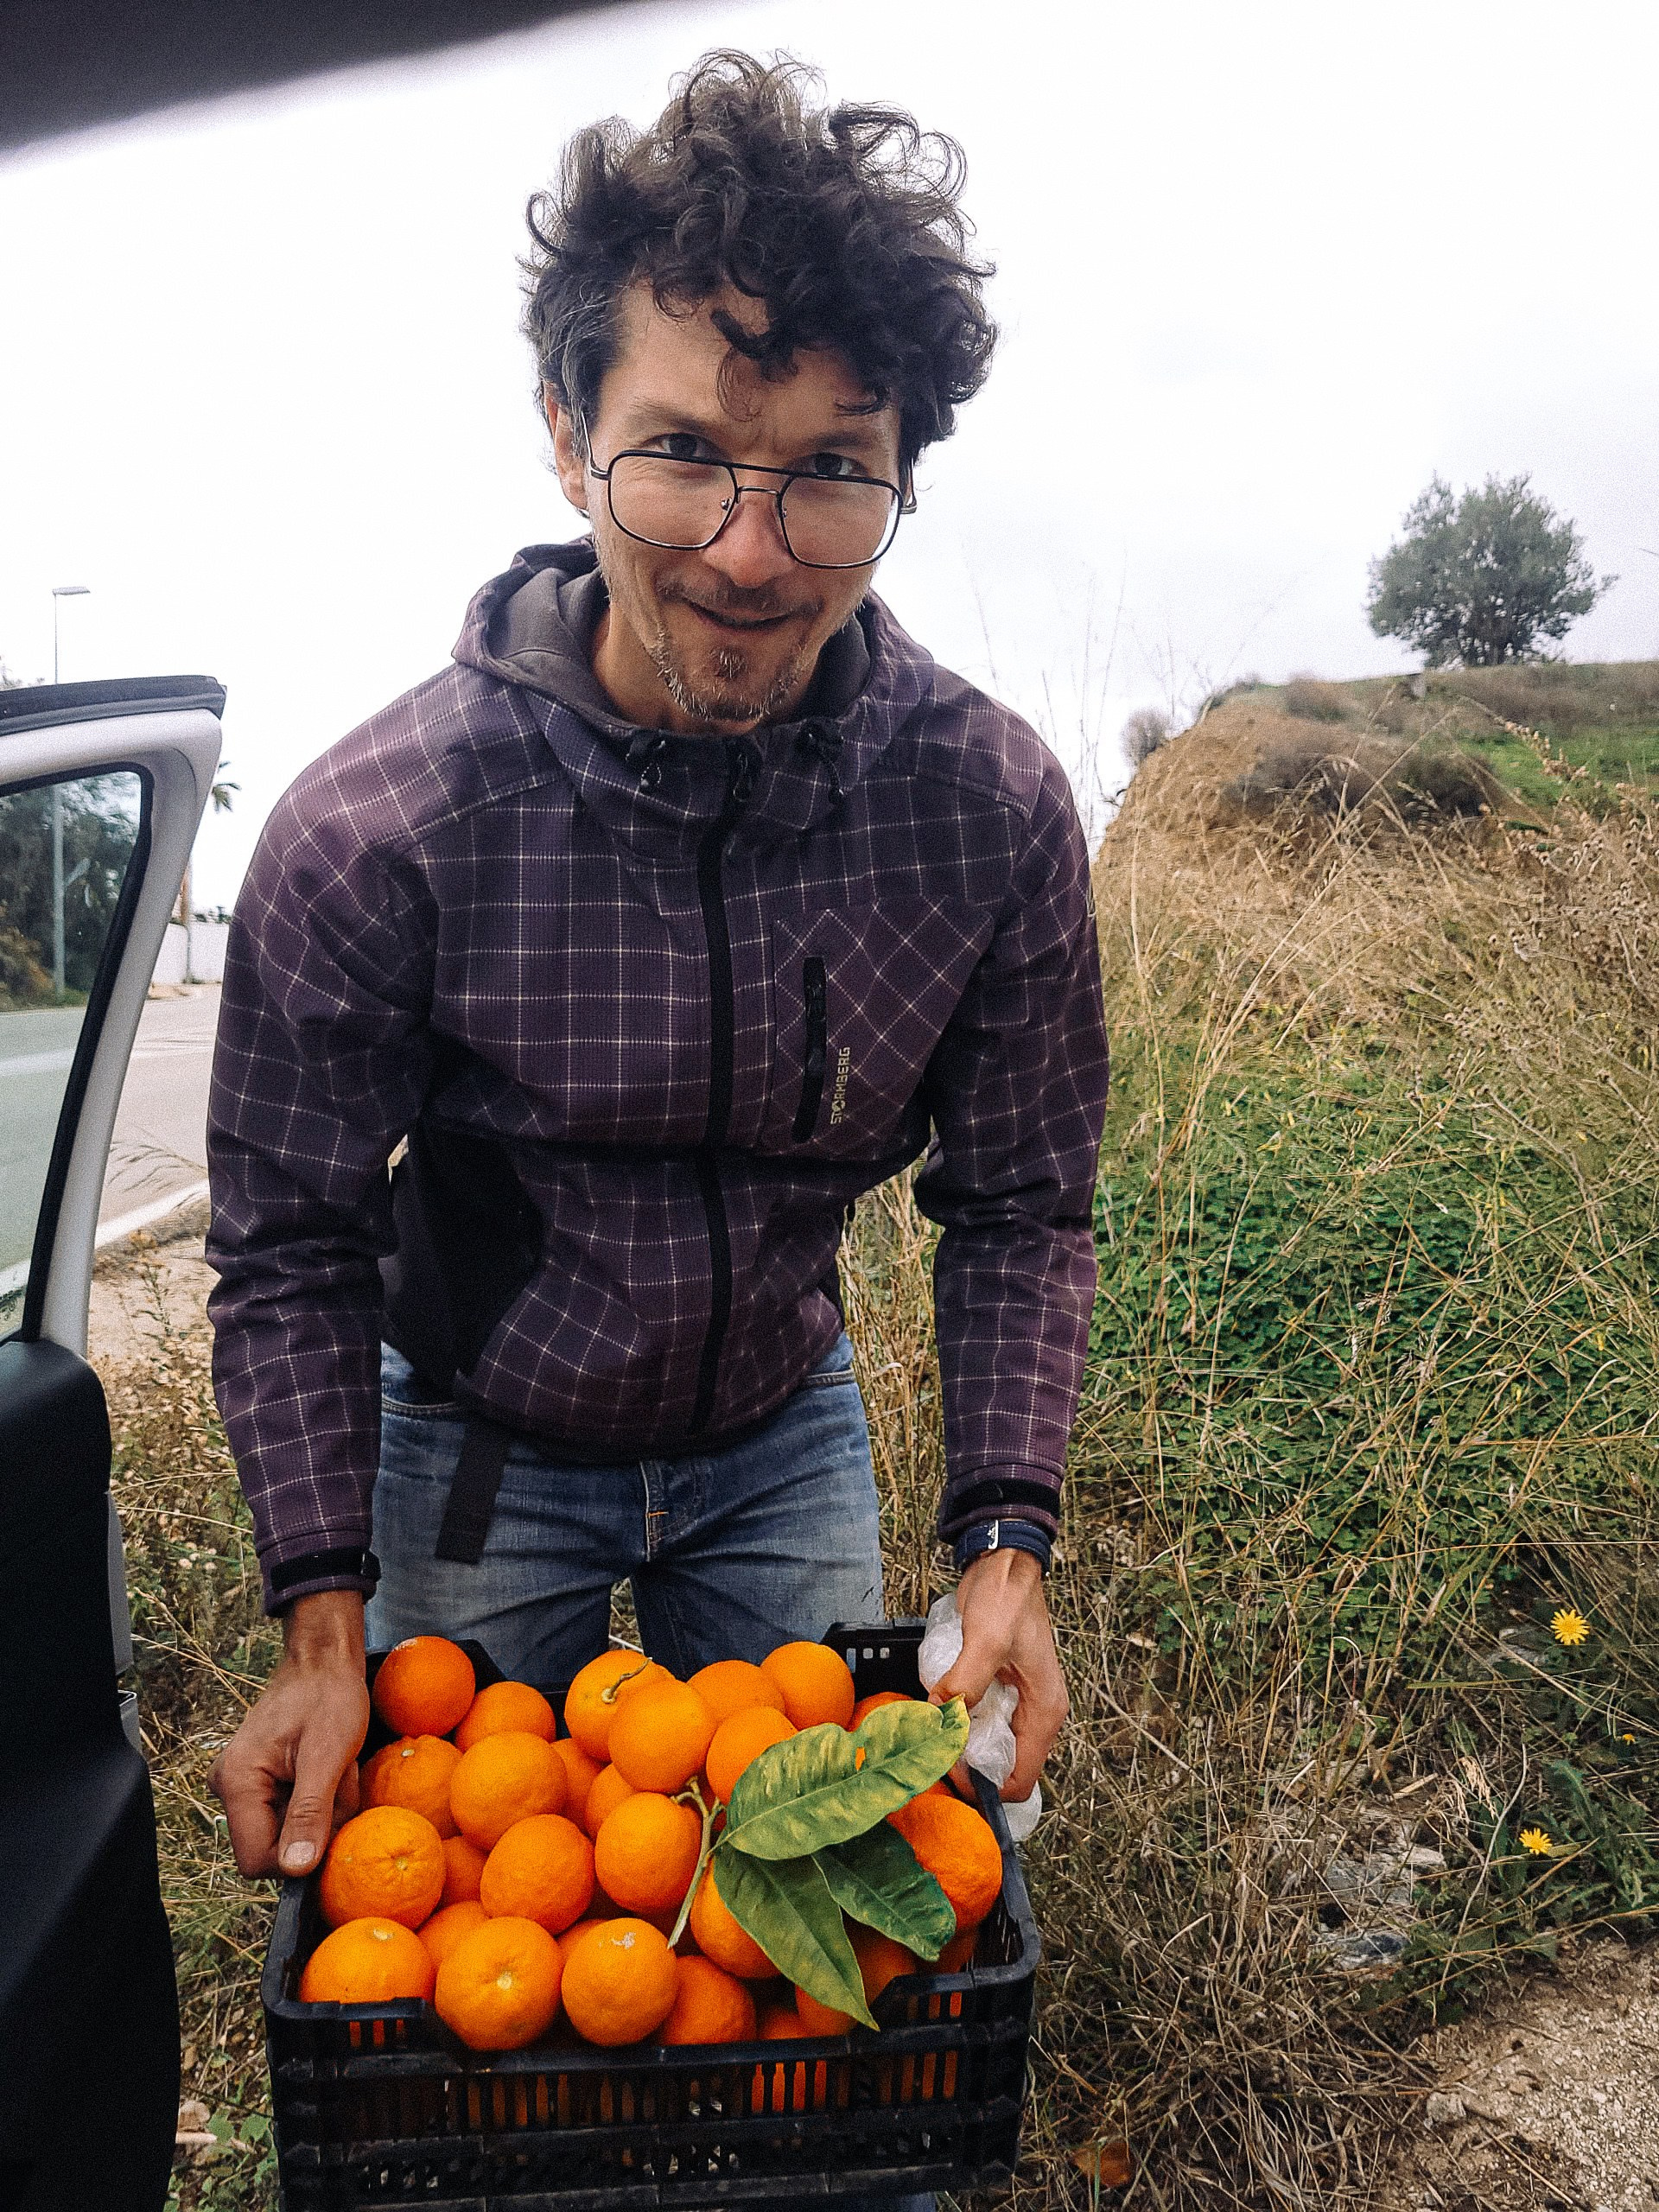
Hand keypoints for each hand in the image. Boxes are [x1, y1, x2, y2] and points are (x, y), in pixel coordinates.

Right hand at [208, 1590, 371, 1877]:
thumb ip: (309, 1813)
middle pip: (276, 1846)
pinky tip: (332, 1769)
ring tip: (339, 1769)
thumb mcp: (327, 1756)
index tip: (331, 1827)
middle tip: (340, 1783)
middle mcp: (229, 1787)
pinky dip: (321, 1798)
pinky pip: (294, 1812)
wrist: (324, 1661)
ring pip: (290, 1830)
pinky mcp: (261, 1783)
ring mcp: (244, 1785)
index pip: (256, 1859)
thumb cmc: (328, 1696)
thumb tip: (296, 1871)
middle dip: (317, 1825)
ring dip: (325, 1809)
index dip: (295, 1860)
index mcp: (236, 1781)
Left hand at [927, 1548, 1066, 1802]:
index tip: (949, 1770)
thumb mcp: (987, 1639)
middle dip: (967, 1767)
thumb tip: (944, 1717)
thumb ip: (966, 1681)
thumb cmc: (1007, 1597)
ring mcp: (1016, 1701)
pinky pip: (976, 1719)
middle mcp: (1035, 1713)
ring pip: (985, 1744)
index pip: (1018, 1778)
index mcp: (1044, 1711)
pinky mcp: (997, 1688)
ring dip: (958, 1743)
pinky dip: (956, 1719)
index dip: (983, 1784)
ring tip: (931, 1729)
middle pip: (1001, 1766)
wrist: (1002, 1563)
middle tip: (932, 1752)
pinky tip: (937, 1705)